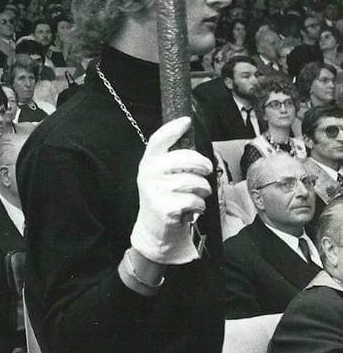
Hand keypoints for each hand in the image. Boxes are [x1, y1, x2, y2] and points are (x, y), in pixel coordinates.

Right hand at [130, 117, 212, 264]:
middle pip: (186, 158)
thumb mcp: (163, 176)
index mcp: (148, 162)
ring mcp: (155, 190)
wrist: (155, 231)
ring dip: (203, 191)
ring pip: (195, 181)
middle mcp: (148, 173)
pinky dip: (199, 207)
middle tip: (205, 171)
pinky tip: (190, 210)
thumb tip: (190, 136)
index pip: (159, 139)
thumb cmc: (164, 199)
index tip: (187, 121)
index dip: (173, 128)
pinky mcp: (165, 207)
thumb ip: (173, 159)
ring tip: (195, 196)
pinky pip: (195, 200)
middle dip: (202, 165)